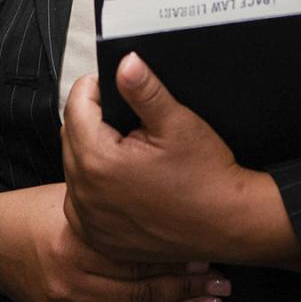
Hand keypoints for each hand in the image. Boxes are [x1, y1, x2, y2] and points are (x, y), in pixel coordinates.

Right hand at [0, 182, 231, 301]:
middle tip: (221, 280)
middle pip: (144, 290)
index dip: (175, 254)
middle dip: (188, 287)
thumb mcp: (72, 194)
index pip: (137, 255)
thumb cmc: (36, 211)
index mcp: (74, 244)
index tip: (207, 249)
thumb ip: (111, 199)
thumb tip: (157, 187)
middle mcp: (73, 283)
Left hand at [62, 54, 294, 266]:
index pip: (76, 106)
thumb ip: (144, 89)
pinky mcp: (99, 238)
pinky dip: (96, 187)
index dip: (95, 88)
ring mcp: (90, 221)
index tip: (115, 87)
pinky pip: (83, 201)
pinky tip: (123, 181)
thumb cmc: (207, 178)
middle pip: (71, 136)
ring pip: (75, 168)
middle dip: (93, 120)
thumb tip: (125, 63)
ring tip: (127, 149)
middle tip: (127, 119)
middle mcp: (86, 195)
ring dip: (92, 153)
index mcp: (99, 162)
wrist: (229, 224)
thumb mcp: (177, 122)